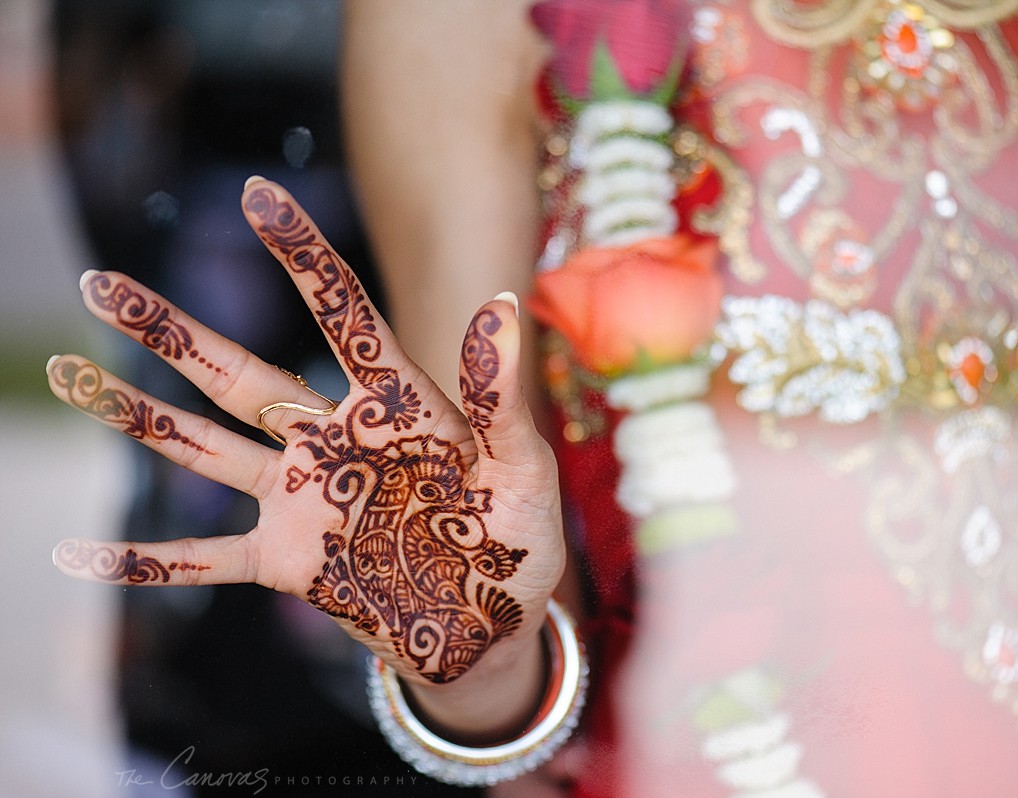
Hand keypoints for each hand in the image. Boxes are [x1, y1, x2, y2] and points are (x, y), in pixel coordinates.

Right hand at [48, 178, 563, 685]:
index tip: (262, 194)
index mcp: (392, 408)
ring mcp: (300, 500)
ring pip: (204, 448)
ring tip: (69, 371)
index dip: (304, 259)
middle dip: (170, 333)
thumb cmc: (517, 537)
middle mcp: (332, 442)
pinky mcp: (286, 562)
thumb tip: (502, 303)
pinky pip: (205, 560)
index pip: (344, 319)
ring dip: (138, 416)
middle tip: (100, 285)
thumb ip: (501, 398)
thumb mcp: (521, 467)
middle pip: (239, 375)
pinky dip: (148, 563)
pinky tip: (77, 555)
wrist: (488, 623)